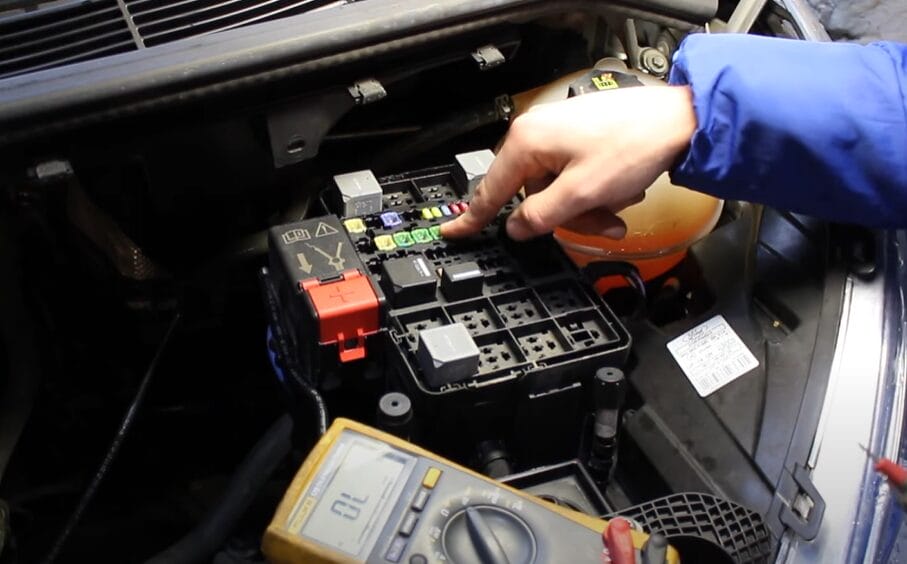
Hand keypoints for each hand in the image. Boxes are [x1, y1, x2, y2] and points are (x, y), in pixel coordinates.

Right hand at [441, 85, 695, 239]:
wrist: (680, 121)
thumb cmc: (634, 145)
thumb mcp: (581, 194)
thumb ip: (541, 216)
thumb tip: (516, 228)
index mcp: (527, 142)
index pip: (490, 190)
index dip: (473, 218)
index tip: (453, 232)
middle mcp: (537, 133)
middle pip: (532, 196)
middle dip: (567, 217)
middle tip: (600, 223)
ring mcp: (560, 133)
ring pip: (558, 190)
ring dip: (588, 208)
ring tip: (619, 207)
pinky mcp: (580, 136)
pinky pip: (575, 177)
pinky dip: (596, 191)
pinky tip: (622, 189)